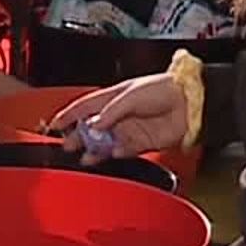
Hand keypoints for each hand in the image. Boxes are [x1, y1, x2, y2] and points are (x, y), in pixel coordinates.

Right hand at [50, 75, 188, 163]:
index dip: (68, 115)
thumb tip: (93, 124)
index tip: (54, 124)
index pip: (85, 106)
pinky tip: (109, 155)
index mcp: (114, 97)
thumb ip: (111, 111)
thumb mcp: (131, 95)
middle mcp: (120, 114)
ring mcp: (130, 128)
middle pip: (92, 127)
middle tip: (66, 145)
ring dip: (94, 149)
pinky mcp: (142, 143)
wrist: (191, 104)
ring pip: (105, 142)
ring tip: (83, 156)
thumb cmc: (164, 89)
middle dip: (78, 136)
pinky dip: (114, 154)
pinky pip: (123, 151)